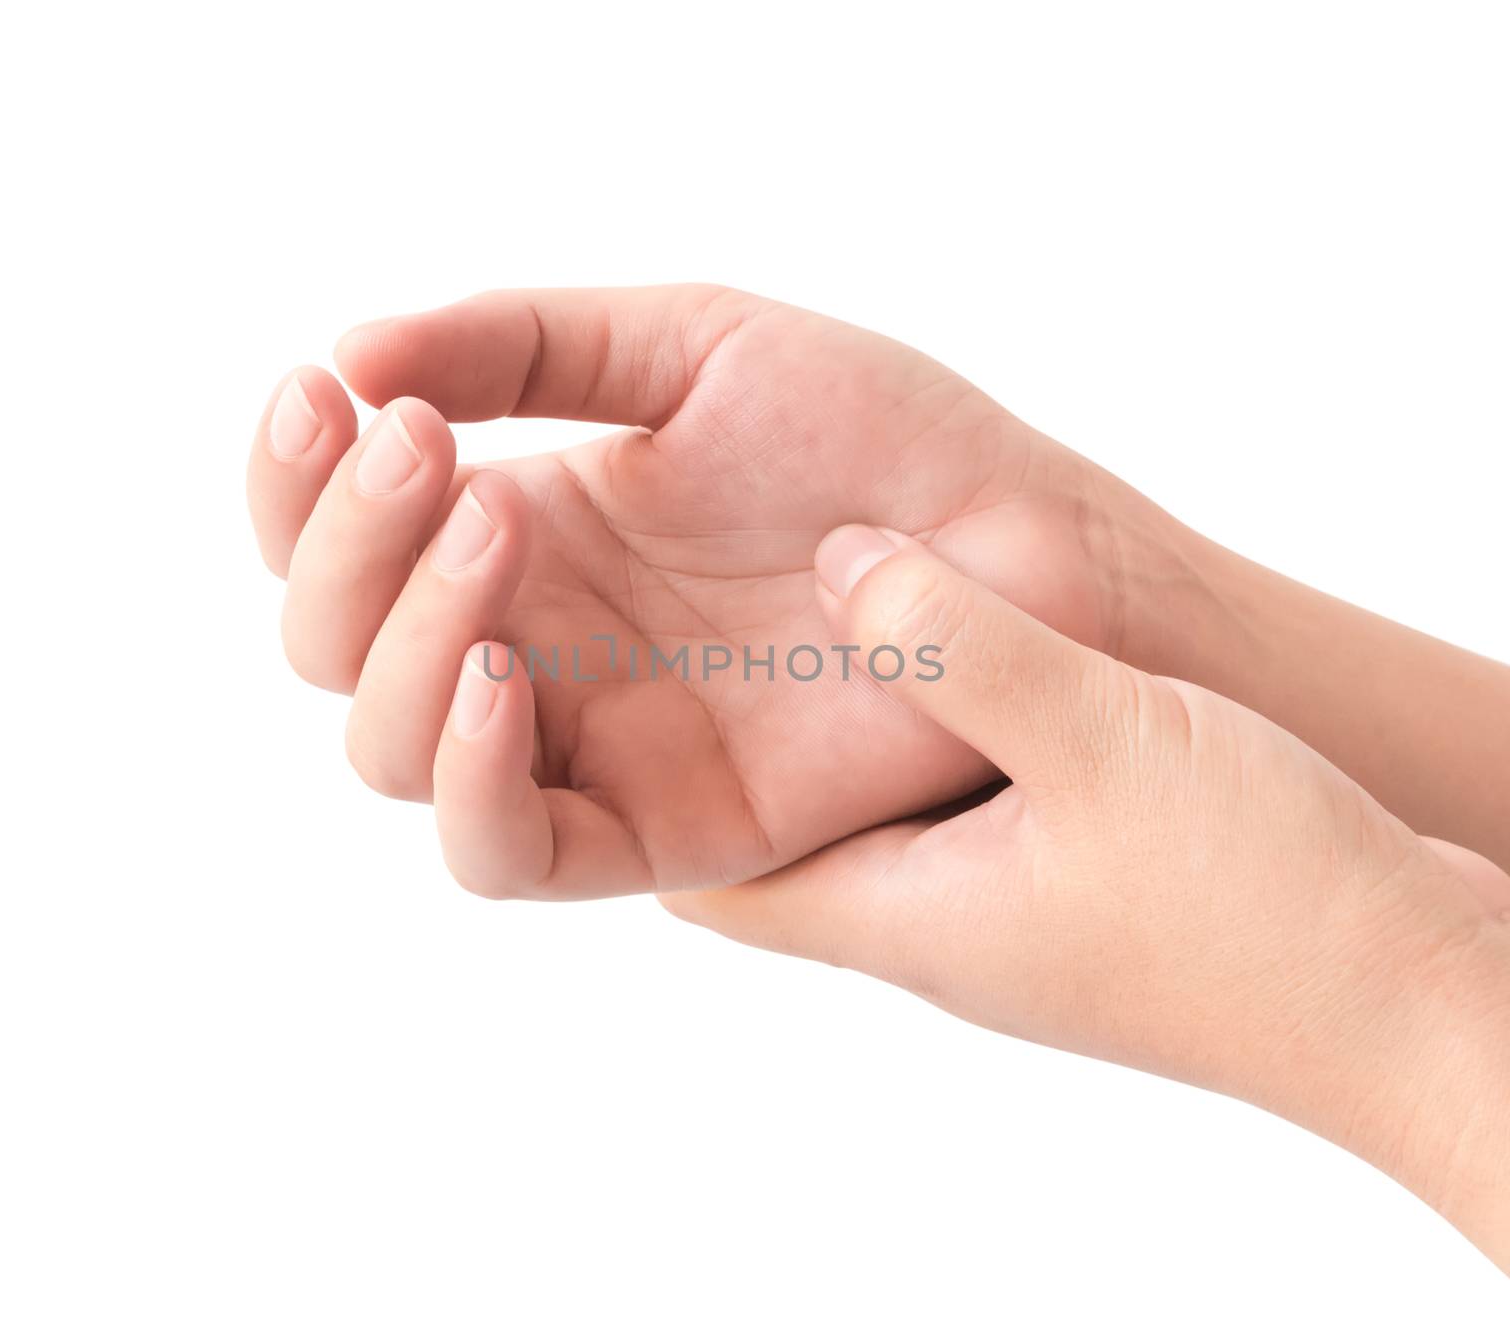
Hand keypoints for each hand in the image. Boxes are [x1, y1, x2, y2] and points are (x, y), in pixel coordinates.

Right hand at [247, 286, 1190, 895]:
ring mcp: (587, 740)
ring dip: (404, 641)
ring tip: (494, 528)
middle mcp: (533, 640)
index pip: (339, 533)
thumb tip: (352, 352)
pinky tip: (510, 673)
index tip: (327, 393)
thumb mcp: (688, 347)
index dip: (294, 476)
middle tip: (426, 450)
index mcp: (527, 528)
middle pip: (335, 647)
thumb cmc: (879, 436)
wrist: (1021, 537)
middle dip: (349, 547)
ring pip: (392, 750)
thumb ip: (525, 344)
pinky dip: (469, 778)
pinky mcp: (658, 829)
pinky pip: (506, 850)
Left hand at [662, 527, 1509, 1267]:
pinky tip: (933, 633)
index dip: (625, 789)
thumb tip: (846, 568)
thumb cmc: (1271, 913)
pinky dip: (921, 709)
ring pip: (860, 796)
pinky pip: (951, 784)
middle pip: (763, 830)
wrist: (1425, 999)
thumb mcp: (1104, 742)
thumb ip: (962, 650)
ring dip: (821, 711)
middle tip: (671, 608)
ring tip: (787, 594)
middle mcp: (925, 917)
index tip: (591, 678)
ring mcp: (994, 902)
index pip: (700, 871)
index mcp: (896, 914)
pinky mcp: (1064, 872)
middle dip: (709, 732)